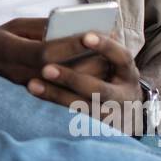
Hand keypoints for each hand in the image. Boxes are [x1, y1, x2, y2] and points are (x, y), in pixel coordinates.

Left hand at [28, 32, 144, 134]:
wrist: (127, 112)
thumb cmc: (111, 74)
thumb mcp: (113, 62)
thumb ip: (97, 50)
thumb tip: (74, 32)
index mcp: (128, 73)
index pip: (122, 57)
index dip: (105, 47)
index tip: (85, 36)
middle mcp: (124, 96)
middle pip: (100, 90)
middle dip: (72, 79)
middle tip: (46, 68)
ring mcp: (111, 115)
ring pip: (83, 108)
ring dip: (57, 95)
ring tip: (31, 84)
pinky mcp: (97, 129)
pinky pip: (73, 119)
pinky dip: (54, 106)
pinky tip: (35, 95)